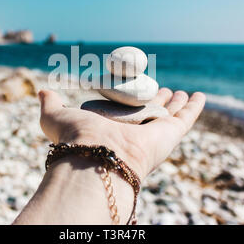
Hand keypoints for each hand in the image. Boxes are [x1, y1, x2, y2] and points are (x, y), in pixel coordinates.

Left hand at [39, 88, 205, 180]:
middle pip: (151, 112)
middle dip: (159, 101)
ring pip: (170, 115)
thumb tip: (42, 90)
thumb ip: (50, 104)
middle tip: (166, 89)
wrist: (97, 156)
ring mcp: (154, 133)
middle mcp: (133, 131)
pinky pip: (188, 118)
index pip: (125, 110)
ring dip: (178, 104)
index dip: (132, 99)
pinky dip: (197, 107)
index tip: (137, 87)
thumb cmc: (75, 137)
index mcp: (111, 127)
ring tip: (184, 92)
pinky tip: (201, 96)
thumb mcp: (56, 117)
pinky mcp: (171, 134)